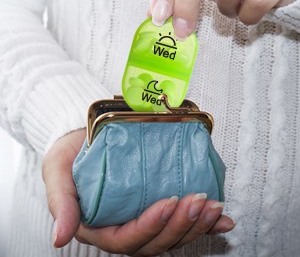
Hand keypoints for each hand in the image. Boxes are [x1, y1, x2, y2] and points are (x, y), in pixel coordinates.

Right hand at [42, 129, 234, 254]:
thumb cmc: (69, 157)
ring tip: (214, 207)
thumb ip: (61, 204)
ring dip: (197, 225)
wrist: (83, 141)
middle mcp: (123, 227)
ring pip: (172, 235)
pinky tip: (222, 219)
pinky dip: (204, 224)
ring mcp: (142, 217)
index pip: (126, 239)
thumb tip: (59, 237)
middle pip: (155, 242)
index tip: (167, 203)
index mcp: (99, 226)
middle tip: (198, 201)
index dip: (149, 226)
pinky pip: (180, 221)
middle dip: (180, 226)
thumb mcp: (57, 175)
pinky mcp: (155, 205)